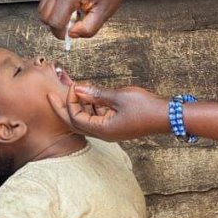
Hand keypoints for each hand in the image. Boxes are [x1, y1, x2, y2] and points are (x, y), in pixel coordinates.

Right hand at [38, 0, 130, 39]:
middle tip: (73, 25)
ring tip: (73, 15)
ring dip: (55, 17)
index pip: (55, 22)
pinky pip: (48, 1)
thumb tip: (71, 34)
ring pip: (43, 9)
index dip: (62, 33)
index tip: (71, 35)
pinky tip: (72, 8)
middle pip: (44, 16)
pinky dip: (56, 9)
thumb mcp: (102, 15)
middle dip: (56, 26)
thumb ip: (86, 30)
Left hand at [48, 84, 167, 140]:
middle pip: (74, 122)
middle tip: (51, 94)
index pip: (75, 118)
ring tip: (72, 88)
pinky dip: (90, 105)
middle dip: (62, 108)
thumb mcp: (119, 96)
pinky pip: (96, 116)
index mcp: (102, 130)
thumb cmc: (146, 107)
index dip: (70, 101)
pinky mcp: (115, 125)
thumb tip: (78, 89)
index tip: (72, 85)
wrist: (167, 116)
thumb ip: (97, 94)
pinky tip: (90, 93)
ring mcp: (109, 130)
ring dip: (78, 104)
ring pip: (85, 119)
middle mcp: (103, 133)